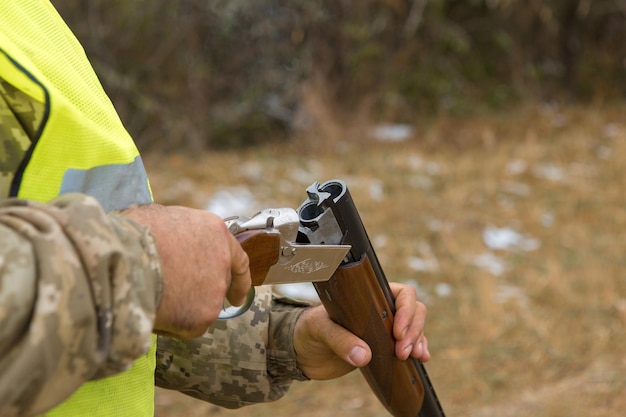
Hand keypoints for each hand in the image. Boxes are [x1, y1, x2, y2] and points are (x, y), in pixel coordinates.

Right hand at [122, 204, 250, 338]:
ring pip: (201, 307)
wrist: (122, 259)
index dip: (238, 278)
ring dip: (183, 308)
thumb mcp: (157, 217)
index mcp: (214, 232)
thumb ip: (175, 233)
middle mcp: (222, 260)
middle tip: (185, 301)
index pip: (237, 258)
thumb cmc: (131, 234)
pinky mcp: (203, 315)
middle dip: (203, 294)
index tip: (238, 296)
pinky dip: (171, 324)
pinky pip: (186, 326)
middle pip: (219, 284)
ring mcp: (215, 289)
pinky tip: (152, 311)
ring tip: (152, 297)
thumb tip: (167, 239)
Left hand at [293, 282, 428, 379]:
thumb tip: (364, 356)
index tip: (397, 332)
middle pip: (414, 309)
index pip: (401, 293)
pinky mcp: (385, 347)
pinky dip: (418, 349)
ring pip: (415, 326)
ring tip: (414, 357)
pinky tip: (422, 359)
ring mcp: (385, 328)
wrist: (304, 354)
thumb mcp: (320, 331)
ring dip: (418, 340)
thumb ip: (340, 340)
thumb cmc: (309, 331)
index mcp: (368, 296)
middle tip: (402, 352)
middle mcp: (380, 309)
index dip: (406, 310)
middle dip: (413, 330)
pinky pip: (410, 344)